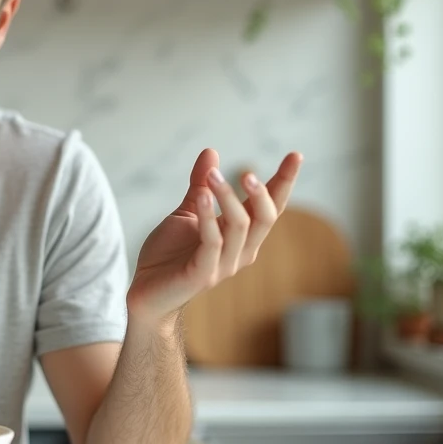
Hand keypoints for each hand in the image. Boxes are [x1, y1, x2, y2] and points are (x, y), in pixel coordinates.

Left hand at [126, 148, 302, 323]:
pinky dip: (209, 217)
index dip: (283, 182)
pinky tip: (202, 197)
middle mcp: (240, 251)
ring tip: (213, 175)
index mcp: (241, 236)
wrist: (146, 292)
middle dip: (264, 192)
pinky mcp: (203, 273)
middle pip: (266, 218)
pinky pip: (213, 242)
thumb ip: (200, 185)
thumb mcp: (186, 213)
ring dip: (228, 197)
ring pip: (240, 226)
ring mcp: (224, 265)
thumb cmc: (169, 255)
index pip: (270, 207)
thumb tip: (211, 151)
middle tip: (248, 171)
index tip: (296, 155)